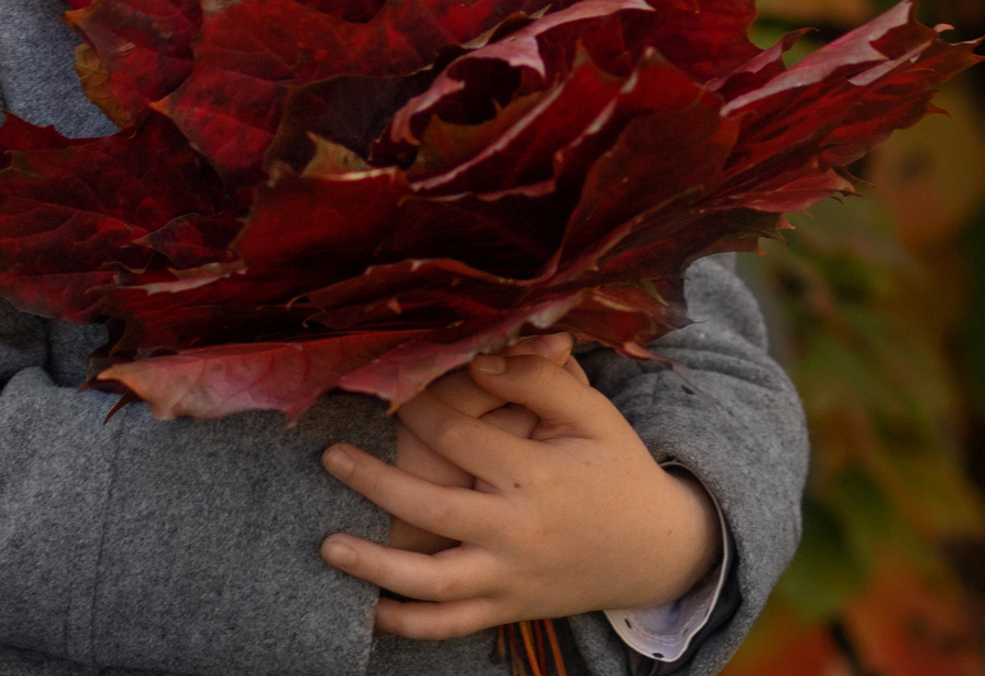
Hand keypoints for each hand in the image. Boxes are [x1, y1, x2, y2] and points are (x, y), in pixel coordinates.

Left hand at [320, 346, 721, 637]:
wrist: (657, 550)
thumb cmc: (618, 468)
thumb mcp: (593, 414)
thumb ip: (539, 380)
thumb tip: (479, 359)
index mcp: (536, 475)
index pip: (461, 438)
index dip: (419, 409)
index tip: (387, 387)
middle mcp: (518, 531)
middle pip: (432, 509)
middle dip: (374, 482)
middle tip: (330, 456)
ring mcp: (510, 578)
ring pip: (431, 583)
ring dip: (374, 567)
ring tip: (326, 545)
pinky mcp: (508, 609)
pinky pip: (449, 626)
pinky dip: (406, 625)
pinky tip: (369, 610)